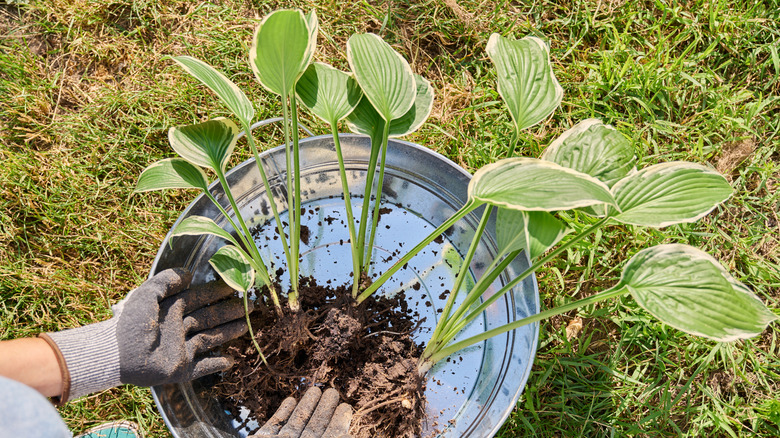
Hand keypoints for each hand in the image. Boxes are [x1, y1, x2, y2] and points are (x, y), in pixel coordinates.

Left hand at [42, 268, 249, 401]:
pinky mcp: (180, 369)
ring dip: (228, 332)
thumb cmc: (130, 322)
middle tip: (250, 306)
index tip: (235, 286)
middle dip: (229, 311)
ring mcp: (181, 349)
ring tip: (247, 326)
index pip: (200, 298)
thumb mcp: (146, 294)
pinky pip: (202, 367)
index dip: (217, 292)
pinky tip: (230, 361)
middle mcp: (179, 328)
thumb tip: (189, 274)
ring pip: (211, 339)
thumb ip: (166, 280)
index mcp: (172, 309)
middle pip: (210, 318)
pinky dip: (216, 365)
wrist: (117, 354)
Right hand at [251, 387, 352, 437]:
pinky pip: (274, 425)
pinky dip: (282, 412)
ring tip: (315, 390)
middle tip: (332, 391)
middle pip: (314, 427)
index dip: (339, 421)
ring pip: (296, 422)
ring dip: (305, 405)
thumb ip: (335, 437)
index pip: (332, 436)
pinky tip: (290, 400)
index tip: (346, 406)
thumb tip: (350, 434)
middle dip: (324, 408)